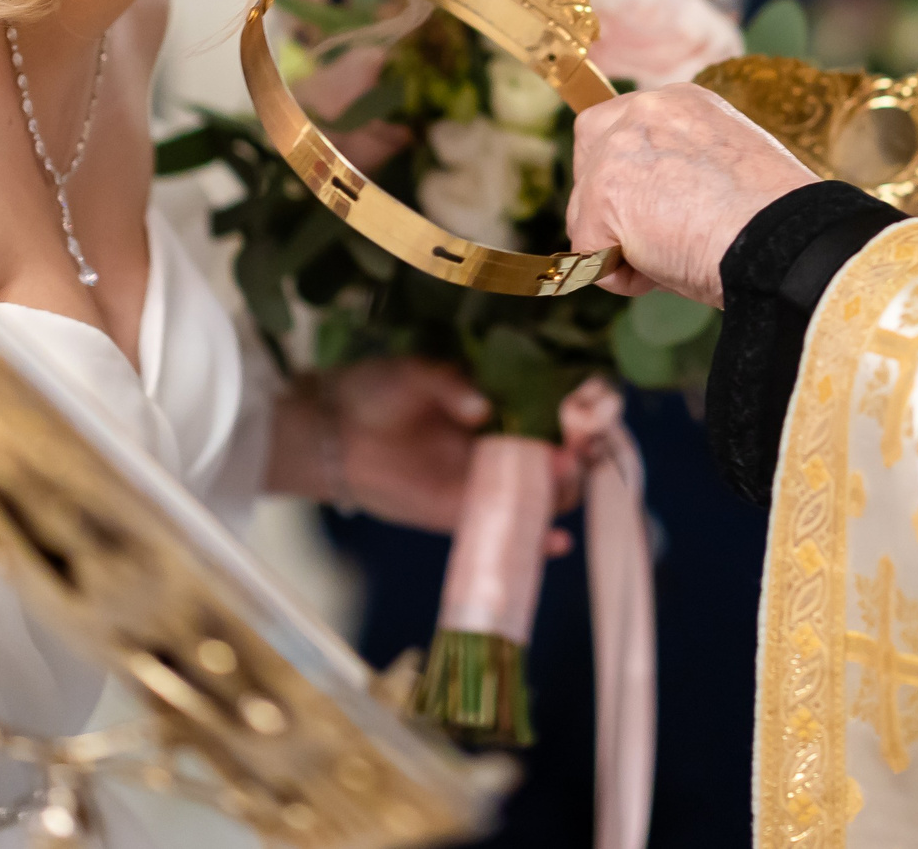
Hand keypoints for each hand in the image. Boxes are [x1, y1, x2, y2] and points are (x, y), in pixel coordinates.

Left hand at [267, 358, 578, 546]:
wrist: (330, 430)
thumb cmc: (374, 392)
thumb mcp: (416, 375)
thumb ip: (451, 387)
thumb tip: (483, 409)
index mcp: (492, 411)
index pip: (547, 418)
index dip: (573, 418)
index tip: (587, 412)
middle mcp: (493, 450)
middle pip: (551, 462)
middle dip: (575, 457)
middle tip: (580, 449)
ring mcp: (478, 485)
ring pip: (536, 498)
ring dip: (561, 494)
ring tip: (569, 479)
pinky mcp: (457, 516)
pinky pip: (503, 531)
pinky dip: (535, 541)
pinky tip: (557, 542)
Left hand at [565, 84, 818, 308]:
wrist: (785, 240)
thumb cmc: (773, 221)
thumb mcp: (725, 172)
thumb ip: (682, 171)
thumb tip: (649, 209)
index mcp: (682, 102)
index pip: (623, 129)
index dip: (632, 176)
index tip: (657, 209)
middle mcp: (645, 110)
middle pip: (589, 157)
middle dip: (609, 205)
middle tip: (661, 240)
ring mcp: (617, 148)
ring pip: (587, 211)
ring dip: (623, 247)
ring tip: (681, 255)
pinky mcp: (602, 192)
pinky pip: (588, 254)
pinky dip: (622, 278)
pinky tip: (666, 271)